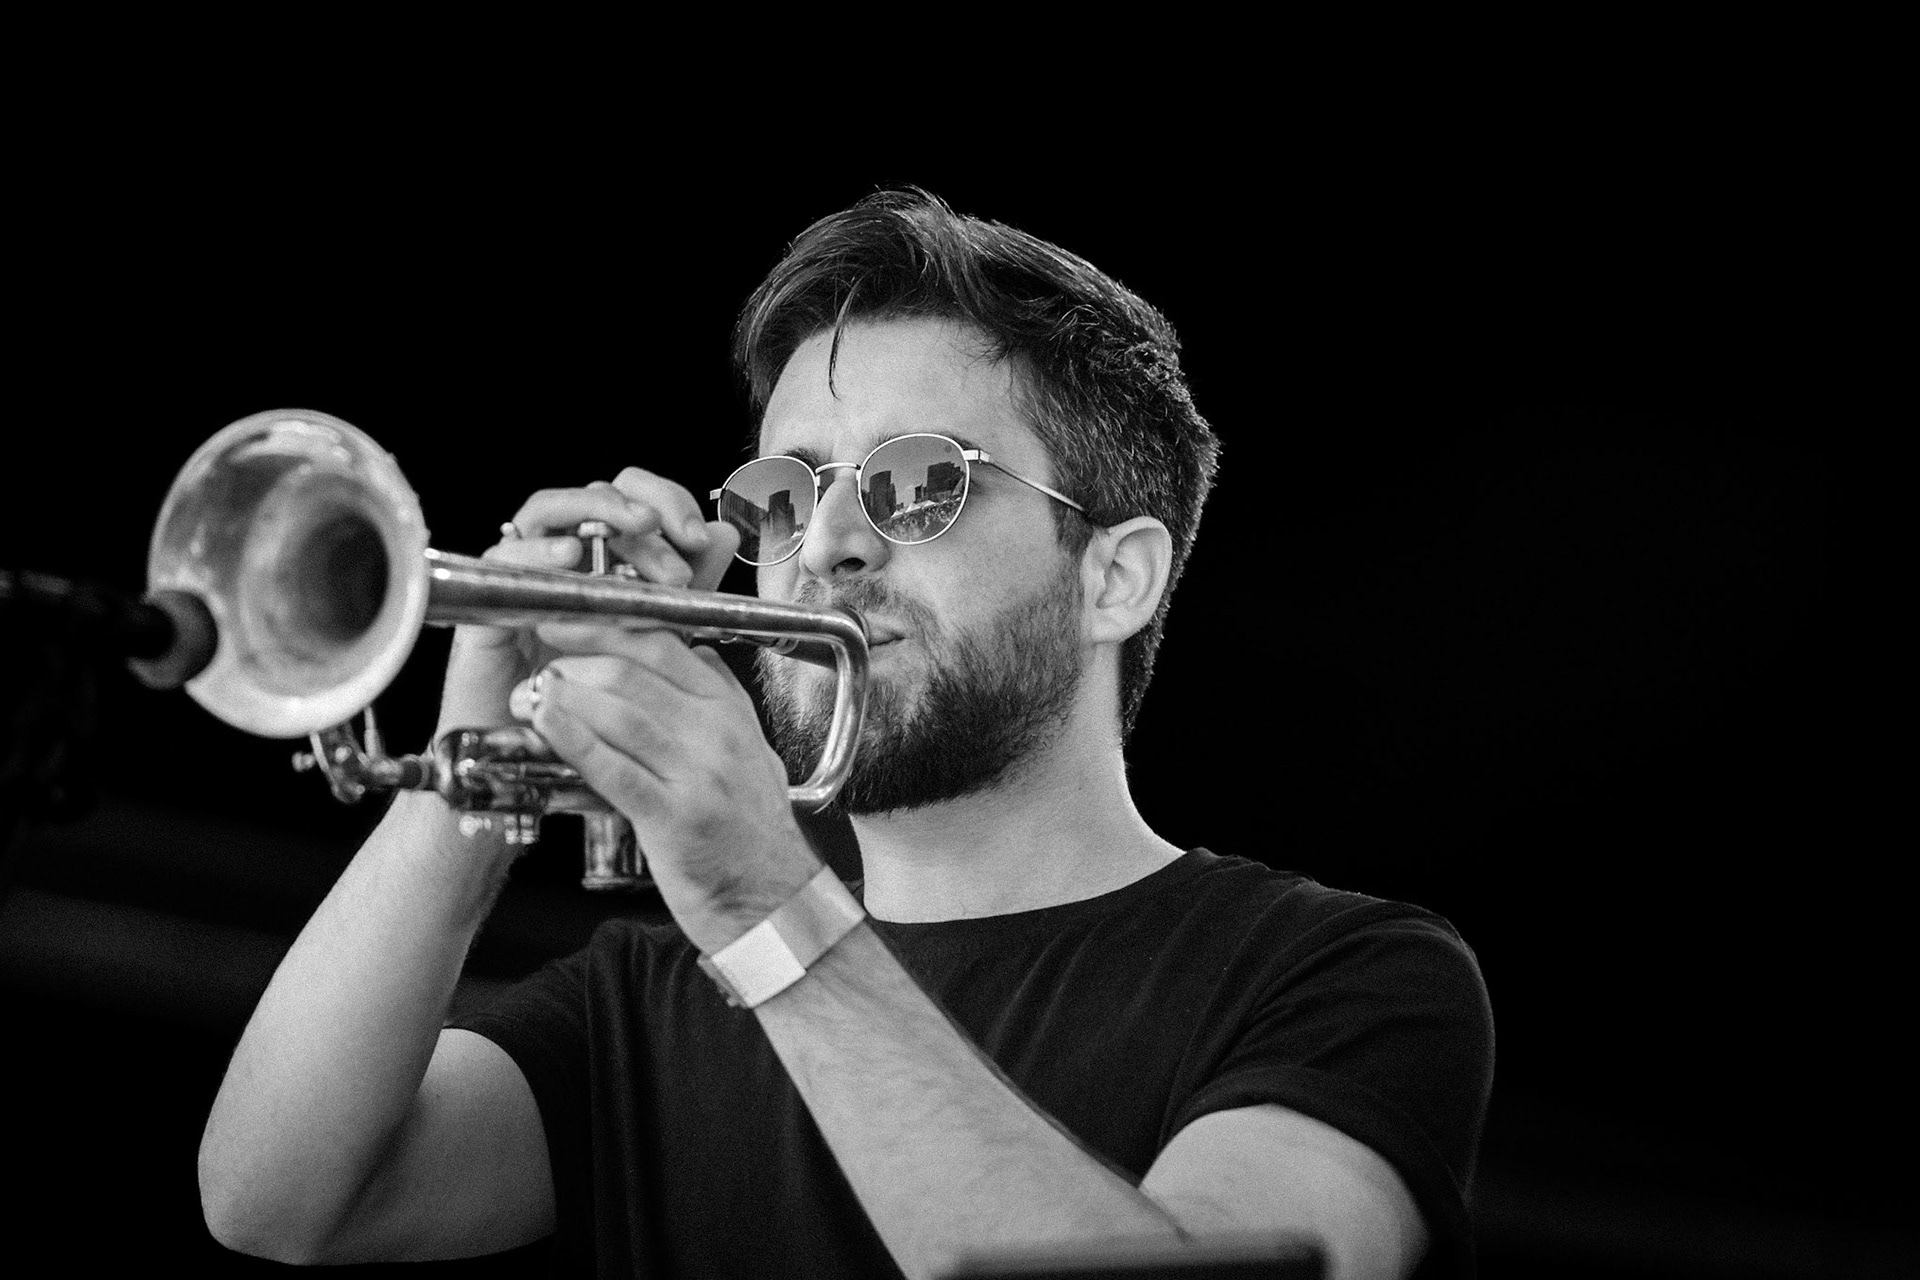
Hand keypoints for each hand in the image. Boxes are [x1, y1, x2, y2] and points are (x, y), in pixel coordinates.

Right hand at [435, 468, 740, 735]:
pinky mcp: (488, 603)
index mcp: (605, 558)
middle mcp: (563, 559)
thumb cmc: (599, 699)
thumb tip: (726, 534)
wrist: (545, 761)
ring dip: (597, 515)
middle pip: (595, 495)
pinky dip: (536, 549)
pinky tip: (569, 556)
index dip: (669, 503)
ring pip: (547, 510)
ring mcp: (524, 575)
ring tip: (637, 532)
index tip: (700, 537)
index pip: (633, 497)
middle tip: (677, 548)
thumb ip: (691, 587)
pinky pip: (502, 558)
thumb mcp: (659, 639)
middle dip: (643, 511)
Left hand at [524, 628, 818, 953]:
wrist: (775, 900)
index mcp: (729, 712)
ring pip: (620, 714)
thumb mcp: (755, 751)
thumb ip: (726, 700)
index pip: (662, 647)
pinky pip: (614, 769)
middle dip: (573, 665)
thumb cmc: (754, 832)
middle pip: (632, 674)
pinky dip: (574, 740)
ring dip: (563, 699)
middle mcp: (716, 734)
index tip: (564, 621)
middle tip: (538, 671)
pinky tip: (545, 724)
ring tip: (528, 697)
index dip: (604, 628)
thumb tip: (699, 653)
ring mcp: (697, 775)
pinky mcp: (673, 818)